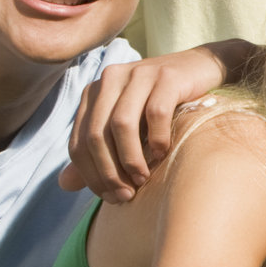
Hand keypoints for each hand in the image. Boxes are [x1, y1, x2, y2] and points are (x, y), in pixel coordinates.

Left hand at [59, 51, 228, 199]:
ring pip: (122, 124)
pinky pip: (155, 113)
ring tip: (143, 178)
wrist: (202, 69)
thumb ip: (96, 153)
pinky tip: (163, 153)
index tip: (111, 197)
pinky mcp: (167, 76)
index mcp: (94, 92)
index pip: (78, 142)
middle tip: (127, 194)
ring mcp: (139, 74)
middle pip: (96, 135)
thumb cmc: (161, 103)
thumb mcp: (127, 127)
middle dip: (109, 172)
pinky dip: (158, 139)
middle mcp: (111, 78)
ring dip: (131, 159)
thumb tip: (64, 185)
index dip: (91, 175)